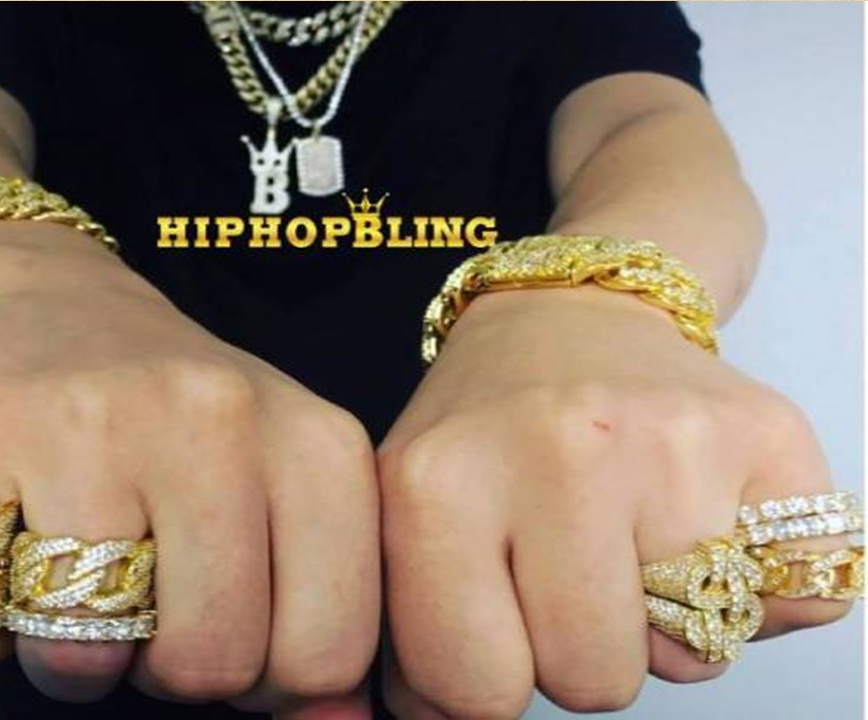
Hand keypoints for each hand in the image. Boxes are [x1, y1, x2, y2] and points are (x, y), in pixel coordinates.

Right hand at [0, 232, 379, 716]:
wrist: (66, 310)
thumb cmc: (192, 427)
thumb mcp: (290, 493)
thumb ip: (325, 613)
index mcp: (315, 443)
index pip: (327, 654)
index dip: (273, 675)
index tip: (240, 624)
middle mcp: (214, 413)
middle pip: (209, 662)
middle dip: (173, 666)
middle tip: (151, 600)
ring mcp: (92, 416)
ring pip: (84, 658)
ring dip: (75, 649)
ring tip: (80, 566)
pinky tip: (8, 537)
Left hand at [378, 284, 853, 717]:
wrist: (574, 313)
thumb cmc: (489, 424)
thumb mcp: (408, 507)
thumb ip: (412, 628)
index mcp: (440, 481)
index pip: (473, 689)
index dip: (487, 671)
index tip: (495, 615)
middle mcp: (560, 450)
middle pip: (592, 681)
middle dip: (579, 646)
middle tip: (569, 561)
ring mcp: (674, 441)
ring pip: (694, 654)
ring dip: (662, 619)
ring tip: (628, 529)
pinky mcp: (769, 436)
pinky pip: (798, 605)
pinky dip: (756, 593)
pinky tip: (699, 517)